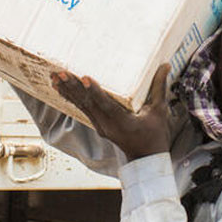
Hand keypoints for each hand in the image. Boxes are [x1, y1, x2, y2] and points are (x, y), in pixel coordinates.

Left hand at [52, 65, 172, 160]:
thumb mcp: (159, 111)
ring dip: (68, 91)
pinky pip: (83, 109)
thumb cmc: (155, 134)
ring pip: (81, 106)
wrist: (146, 157)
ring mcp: (100, 126)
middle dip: (73, 87)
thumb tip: (165, 65)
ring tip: (56, 77)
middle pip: (87, 104)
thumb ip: (159, 87)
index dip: (94, 91)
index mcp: (122, 122)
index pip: (105, 104)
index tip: (85, 78)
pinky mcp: (98, 125)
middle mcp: (107, 125)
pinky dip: (72, 98)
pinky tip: (62, 89)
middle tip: (61, 73)